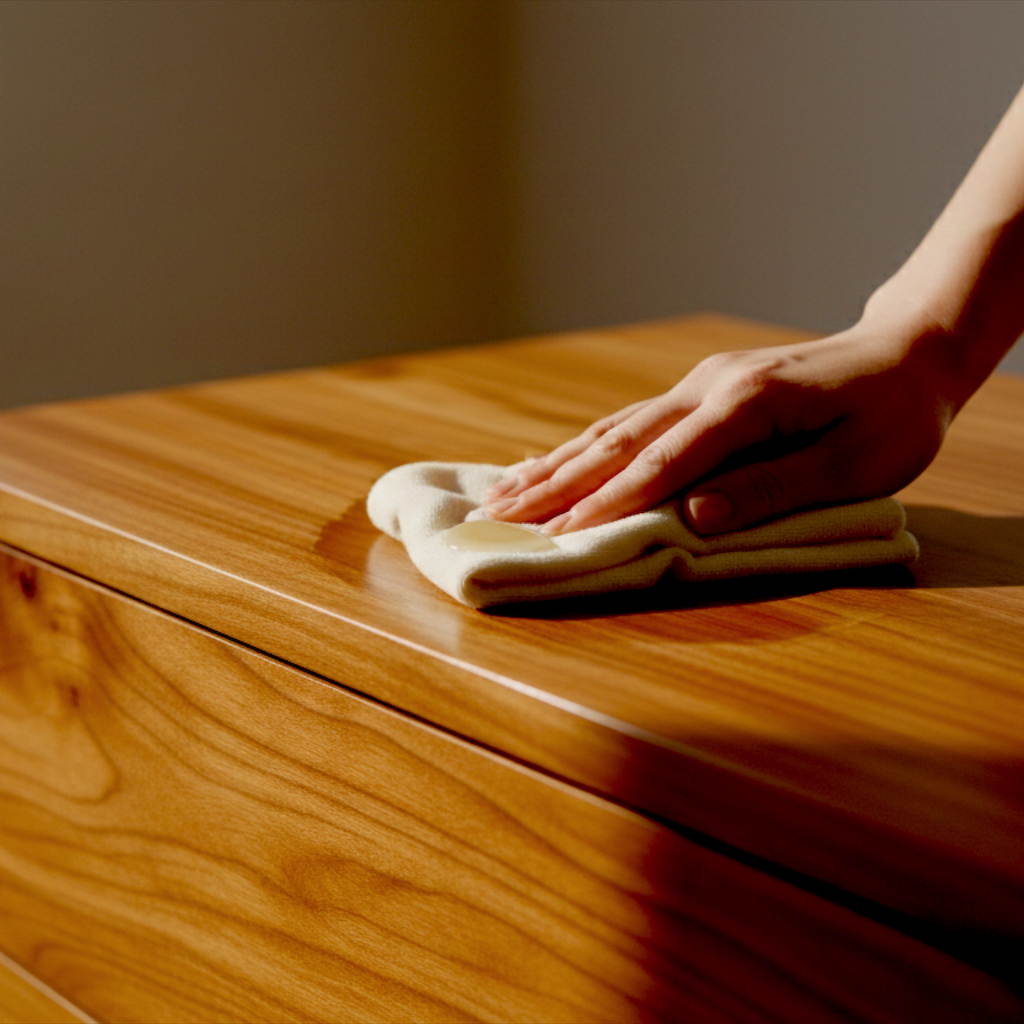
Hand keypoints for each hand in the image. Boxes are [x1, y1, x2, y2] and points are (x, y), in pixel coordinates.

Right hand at [483, 317, 959, 534]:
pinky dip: (584, 447)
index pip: (662, 463)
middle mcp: (709, 388)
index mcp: (745, 406)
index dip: (609, 502)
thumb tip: (695, 516)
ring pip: (613, 429)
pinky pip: (629, 421)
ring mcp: (700, 384)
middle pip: (617, 442)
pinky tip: (552, 462)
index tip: (558, 534)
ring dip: (556, 465)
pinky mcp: (700, 389)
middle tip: (497, 516)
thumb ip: (772, 489)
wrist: (907, 352)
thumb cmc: (893, 416)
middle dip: (555, 484)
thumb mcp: (854, 464)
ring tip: (503, 494)